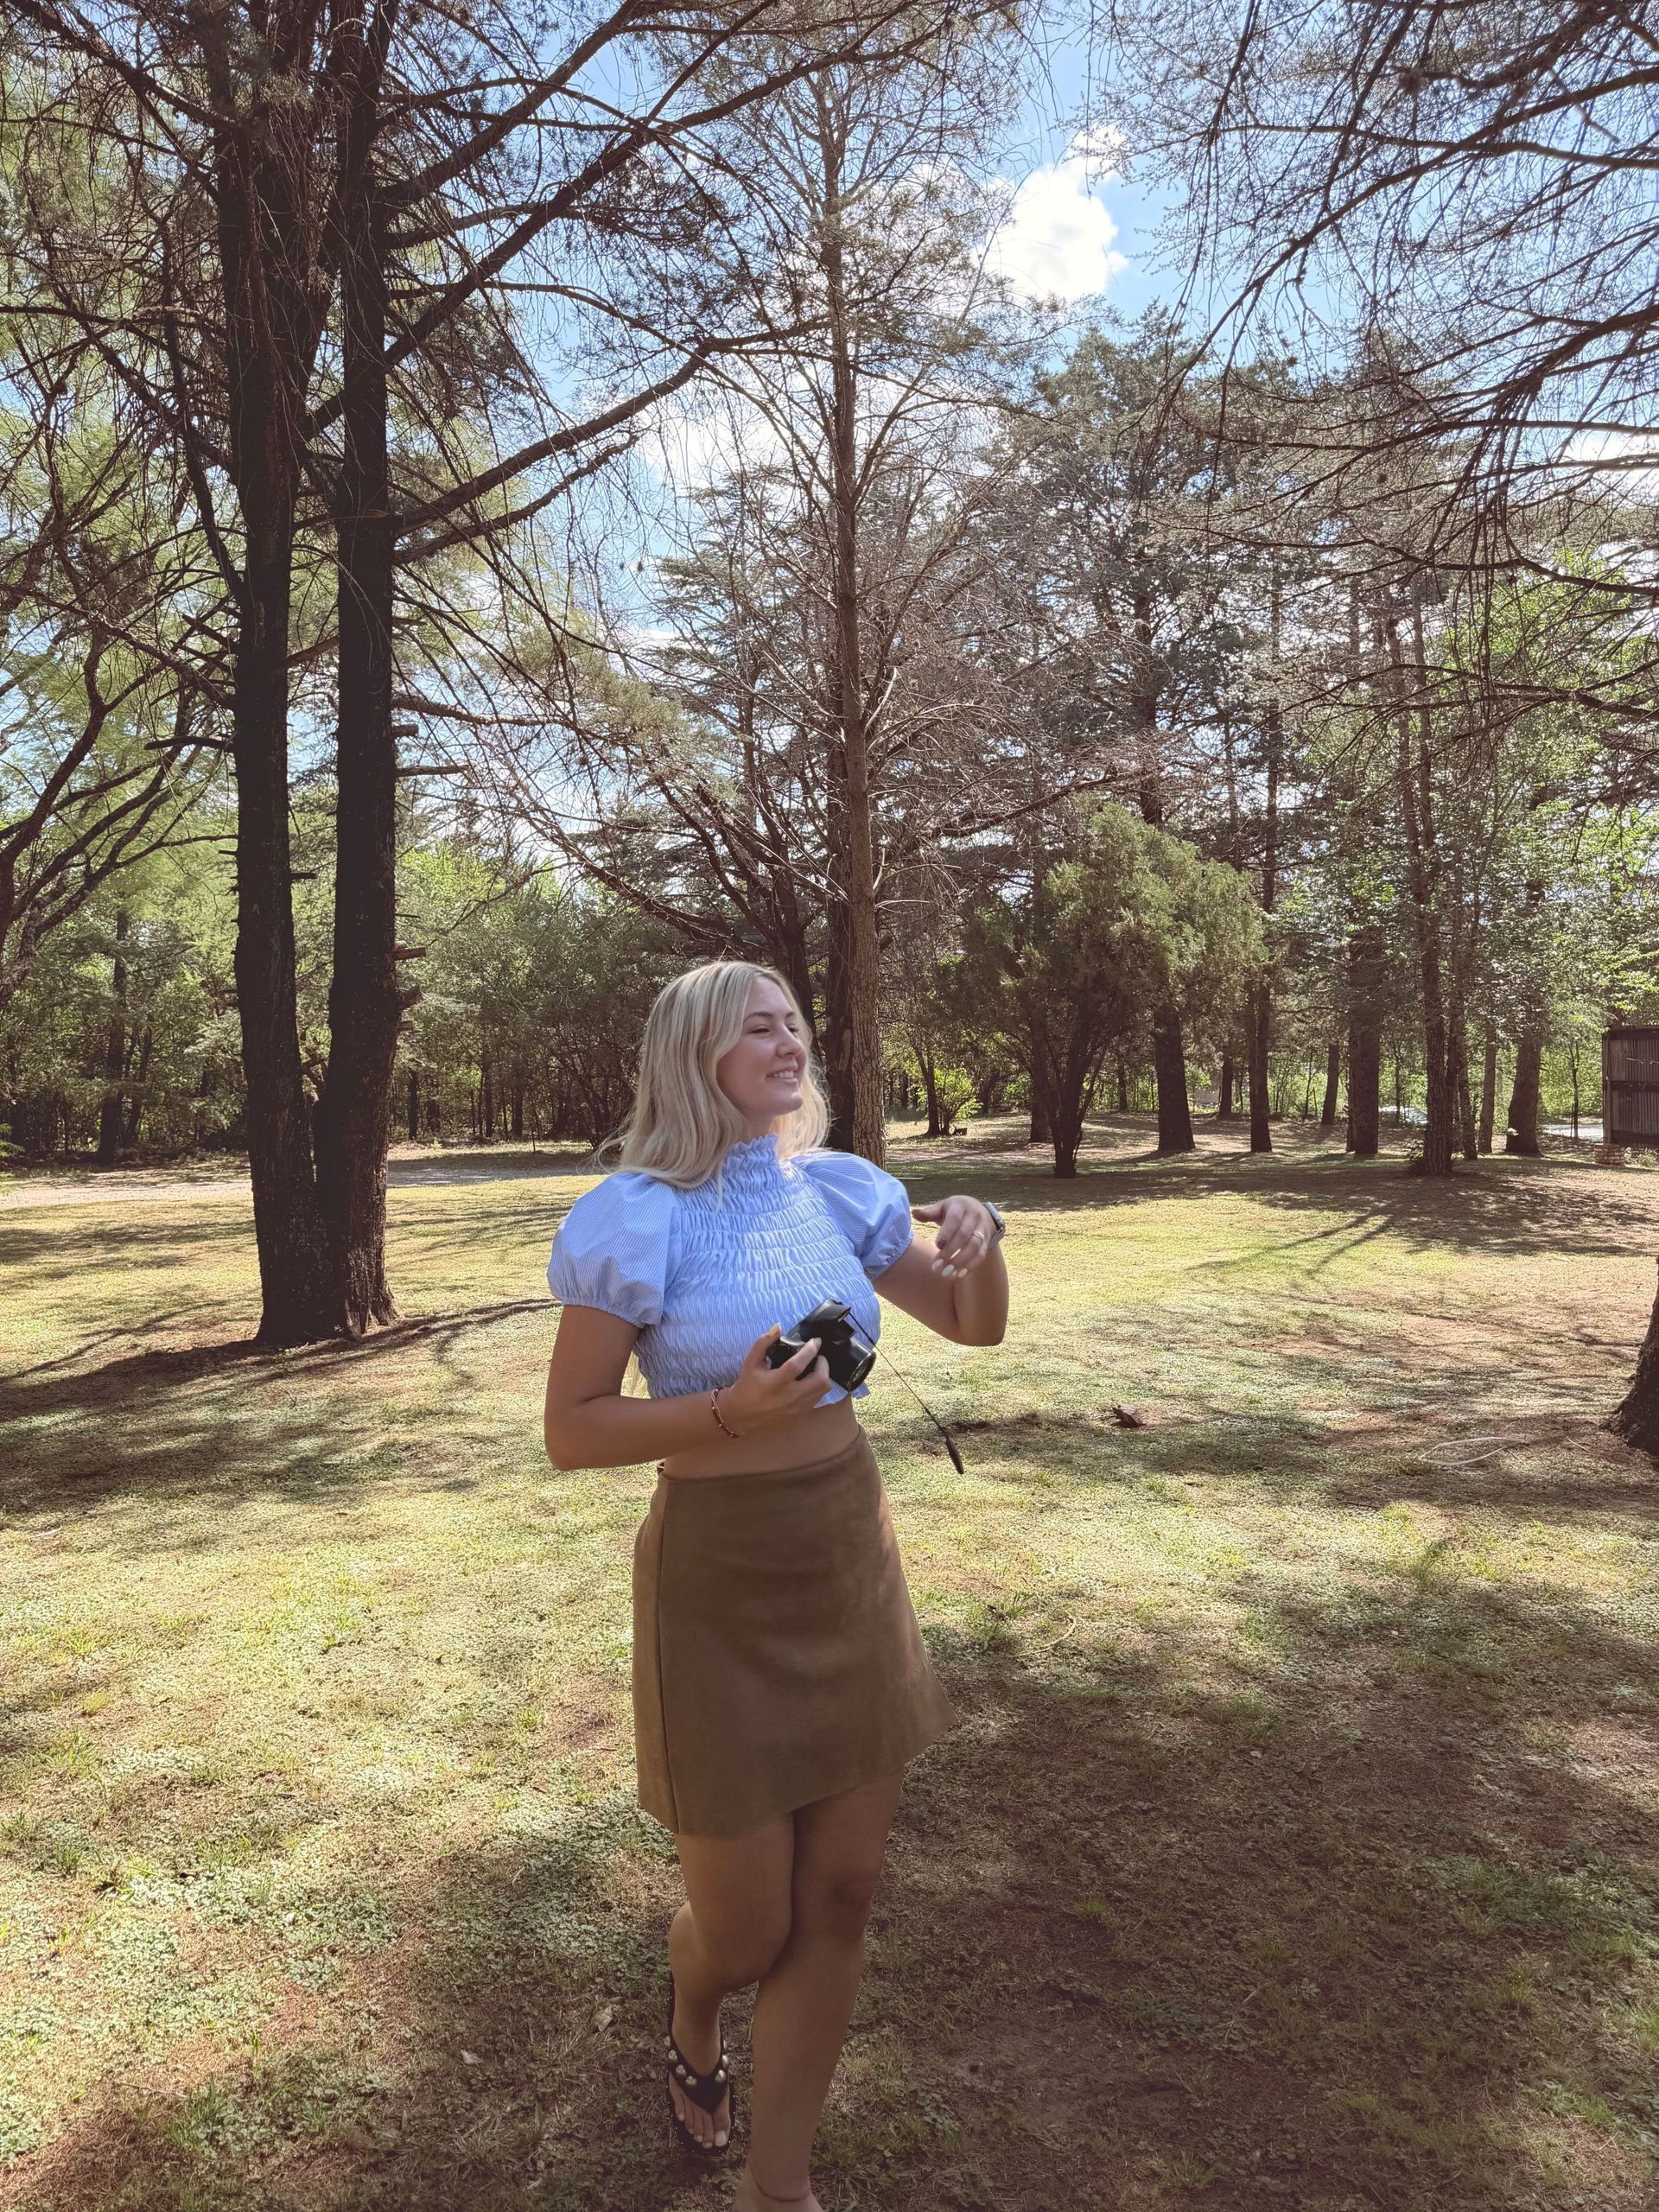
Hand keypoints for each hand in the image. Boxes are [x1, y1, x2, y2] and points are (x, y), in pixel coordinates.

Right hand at [717, 1325, 832, 1432]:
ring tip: (815, 1368)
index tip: (816, 1341)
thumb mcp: (750, 1362)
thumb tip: (778, 1327)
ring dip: (823, 1376)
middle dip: (823, 1364)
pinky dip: (818, 1387)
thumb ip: (763, 1343)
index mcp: (775, 1383)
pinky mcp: (800, 1415)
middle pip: (820, 1379)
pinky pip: (818, 1399)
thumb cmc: (747, 1386)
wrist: (742, 1415)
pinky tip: (810, 1382)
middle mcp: (789, 1397)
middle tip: (817, 1357)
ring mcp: (797, 1408)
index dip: (810, 1350)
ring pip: (823, 1390)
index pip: (798, 1364)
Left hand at [911, 1196, 998, 1276]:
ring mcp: (982, 1229)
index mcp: (960, 1206)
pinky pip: (982, 1254)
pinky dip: (972, 1265)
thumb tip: (914, 1213)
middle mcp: (974, 1216)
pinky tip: (960, 1274)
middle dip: (950, 1252)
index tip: (937, 1246)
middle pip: (964, 1235)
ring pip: (974, 1246)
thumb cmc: (954, 1210)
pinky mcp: (987, 1241)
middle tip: (937, 1266)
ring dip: (961, 1261)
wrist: (979, 1210)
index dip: (947, 1233)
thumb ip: (929, 1212)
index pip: (955, 1219)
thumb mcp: (942, 1207)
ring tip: (947, 1272)